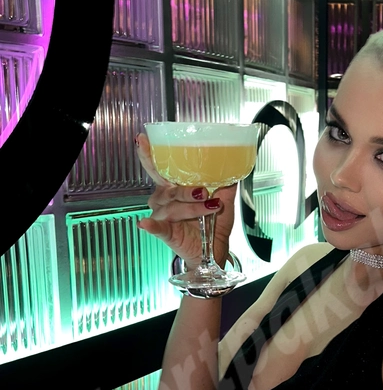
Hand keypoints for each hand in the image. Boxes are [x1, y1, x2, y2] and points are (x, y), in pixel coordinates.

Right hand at [135, 132, 236, 266]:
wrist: (215, 250)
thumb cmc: (214, 225)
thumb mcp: (224, 200)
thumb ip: (226, 183)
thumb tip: (234, 164)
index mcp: (175, 188)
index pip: (160, 169)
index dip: (149, 154)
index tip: (141, 139)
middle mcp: (165, 200)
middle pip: (167, 188)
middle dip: (184, 189)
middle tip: (203, 192)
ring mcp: (163, 216)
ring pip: (172, 206)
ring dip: (192, 208)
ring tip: (210, 208)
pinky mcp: (164, 232)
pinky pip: (156, 227)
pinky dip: (151, 225)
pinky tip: (146, 223)